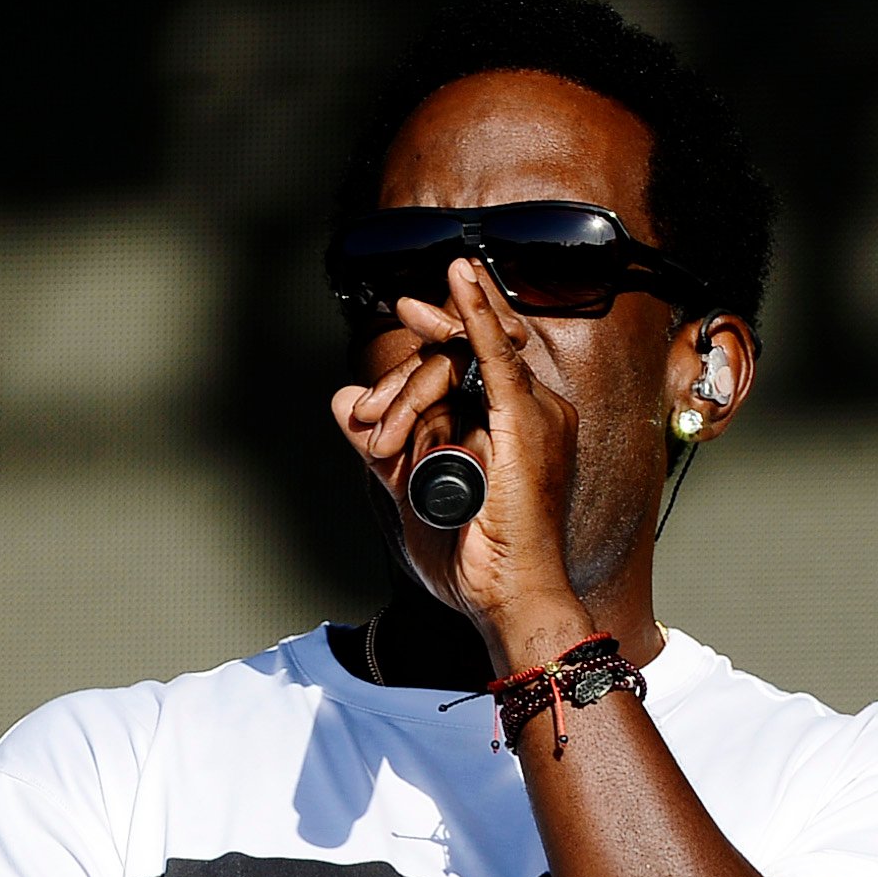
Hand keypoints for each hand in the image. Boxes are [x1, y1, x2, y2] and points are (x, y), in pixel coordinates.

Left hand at [331, 259, 592, 664]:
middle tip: (382, 377)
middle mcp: (534, 410)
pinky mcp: (524, 421)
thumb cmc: (473, 561)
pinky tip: (460, 278)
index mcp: (517, 424)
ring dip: (412, 386)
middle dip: (409, 370)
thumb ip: (378, 442)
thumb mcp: (409, 490)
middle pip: (462, 355)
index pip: (469, 362)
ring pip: (462, 361)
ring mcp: (535, 413)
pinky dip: (476, 314)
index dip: (430, 343)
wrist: (505, 598)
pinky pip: (496, 355)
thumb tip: (342, 400)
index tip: (402, 313)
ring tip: (386, 429)